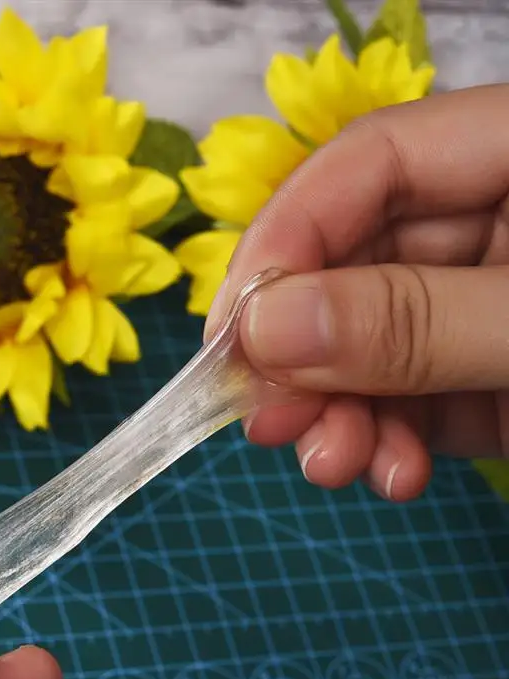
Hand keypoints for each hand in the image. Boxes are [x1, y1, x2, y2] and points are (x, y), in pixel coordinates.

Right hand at [206, 83, 508, 501]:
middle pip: (354, 267)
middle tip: (271, 423)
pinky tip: (393, 474)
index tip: (232, 338)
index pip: (364, 167)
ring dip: (339, 413)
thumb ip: (412, 321)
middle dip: (305, 356)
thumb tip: (262, 330)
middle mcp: (492, 222)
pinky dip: (389, 440)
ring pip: (372, 344)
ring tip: (335, 465)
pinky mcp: (488, 371)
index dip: (284, 245)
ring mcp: (484, 302)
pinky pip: (414, 396)